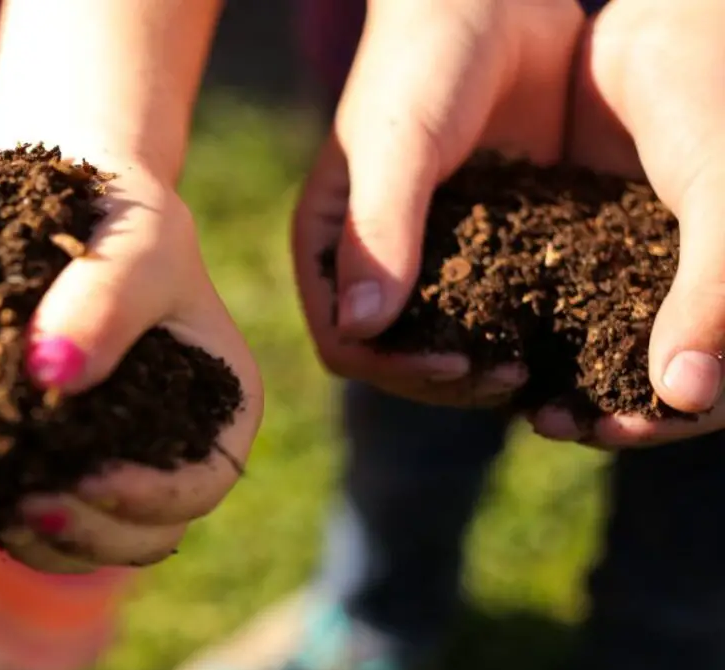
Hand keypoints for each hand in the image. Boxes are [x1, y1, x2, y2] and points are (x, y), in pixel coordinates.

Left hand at [0, 162, 262, 572]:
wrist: (67, 202)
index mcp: (220, 405)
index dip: (150, 498)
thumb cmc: (122, 213)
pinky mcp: (52, 462)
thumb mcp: (137, 239)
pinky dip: (2, 524)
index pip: (201, 483)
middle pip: (146, 533)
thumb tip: (52, 375)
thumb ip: (108, 298)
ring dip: (44, 542)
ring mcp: (112, 462)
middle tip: (23, 507)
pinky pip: (35, 520)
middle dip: (89, 533)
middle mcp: (171, 447)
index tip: (85, 479)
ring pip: (90, 541)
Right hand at [291, 0, 583, 406]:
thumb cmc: (425, 58)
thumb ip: (378, 230)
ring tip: (540, 367)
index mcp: (332, 245)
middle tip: (511, 377)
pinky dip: (528, 329)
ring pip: (452, 341)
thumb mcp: (399, 143)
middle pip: (399, 356)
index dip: (394, 367)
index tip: (456, 361)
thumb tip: (360, 328)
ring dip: (490, 365)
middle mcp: (378, 260)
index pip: (346, 340)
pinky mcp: (490, 240)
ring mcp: (435, 255)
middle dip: (448, 378)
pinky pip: (501, 304)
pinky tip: (571, 330)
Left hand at [528, 0, 724, 446]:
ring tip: (509, 389)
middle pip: (647, 375)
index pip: (710, 389)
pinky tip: (484, 335)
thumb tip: (684, 398)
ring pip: (597, 341)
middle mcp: (687, 288)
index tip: (613, 428)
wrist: (681, 20)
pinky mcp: (584, 234)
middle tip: (546, 420)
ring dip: (558, 372)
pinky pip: (557, 291)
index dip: (667, 420)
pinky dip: (526, 318)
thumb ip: (716, 296)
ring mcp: (633, 262)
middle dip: (602, 406)